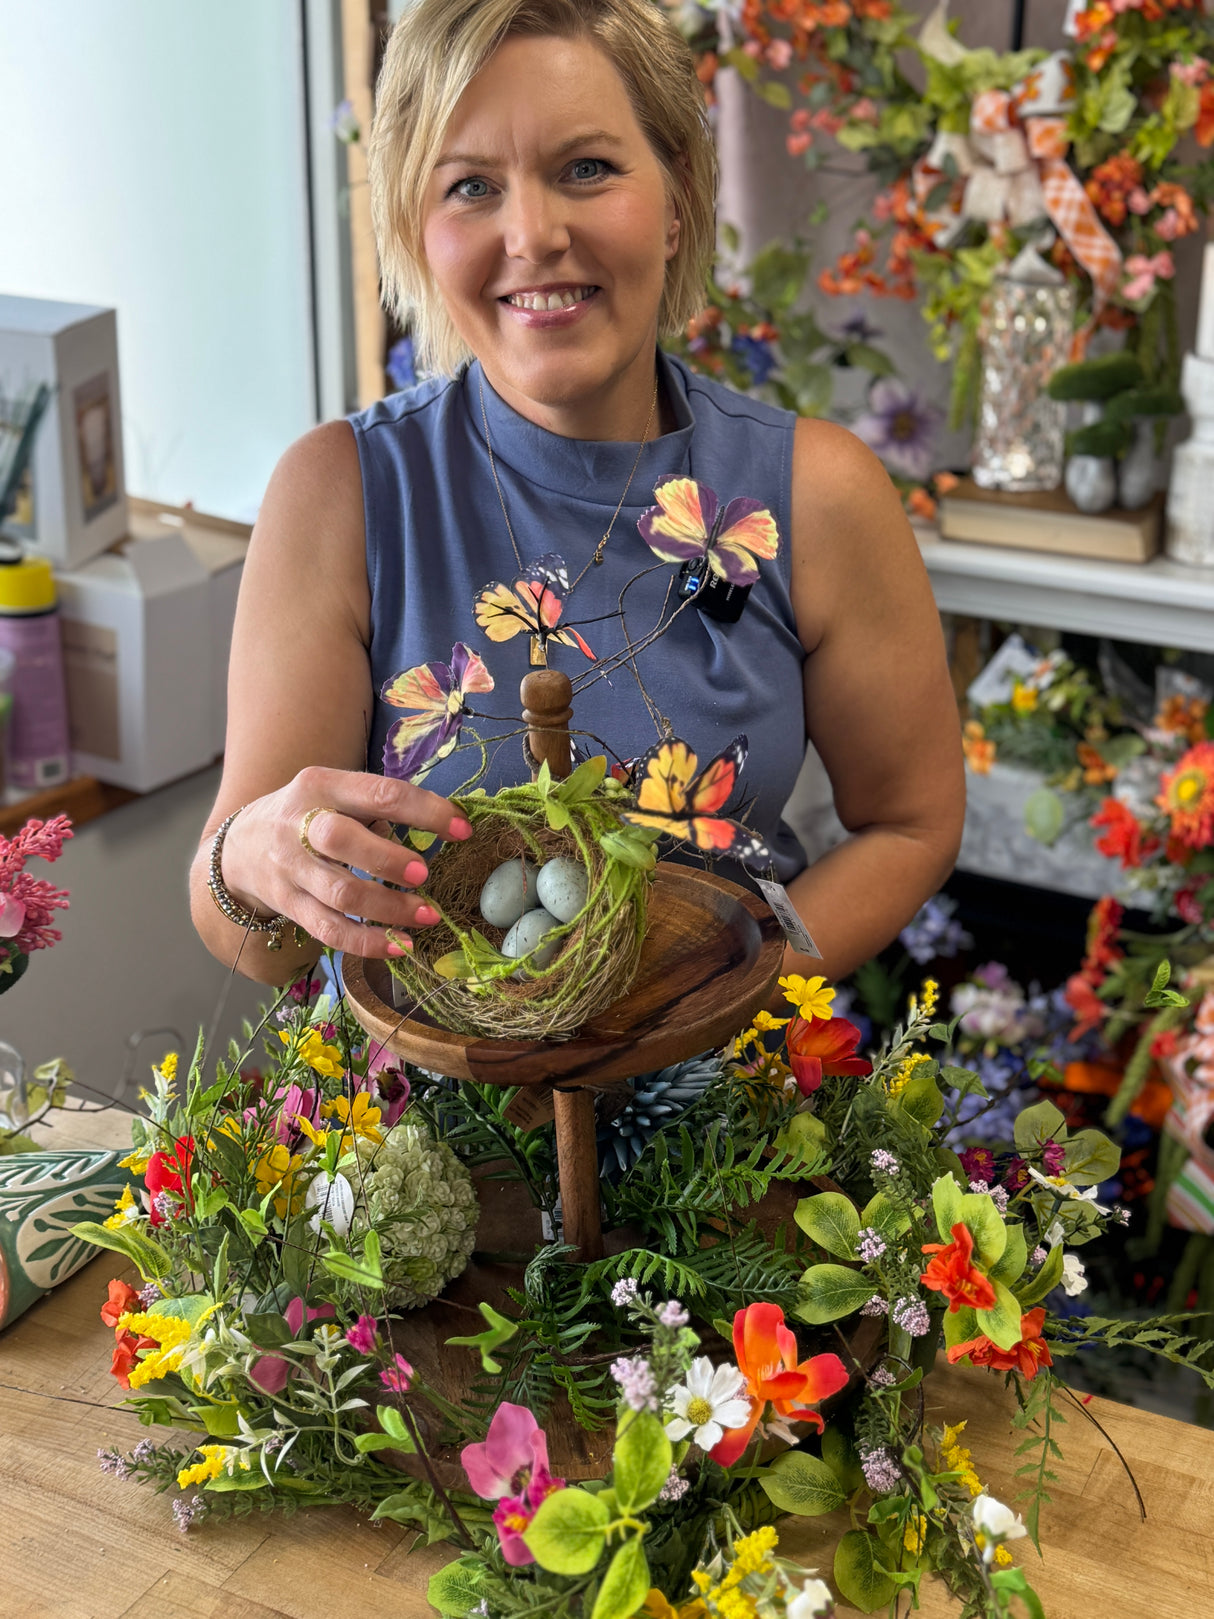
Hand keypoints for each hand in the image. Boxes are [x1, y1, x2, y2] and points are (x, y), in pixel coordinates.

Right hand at [217, 767, 470, 957]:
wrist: (239, 848)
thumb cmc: (309, 816)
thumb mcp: (334, 794)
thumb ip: (378, 807)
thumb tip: (448, 826)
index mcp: (321, 785)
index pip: (379, 793)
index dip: (426, 811)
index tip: (464, 830)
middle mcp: (299, 824)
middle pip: (341, 841)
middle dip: (388, 859)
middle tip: (424, 875)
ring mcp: (290, 868)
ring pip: (339, 893)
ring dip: (388, 908)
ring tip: (427, 915)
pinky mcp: (289, 905)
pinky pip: (329, 930)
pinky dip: (368, 942)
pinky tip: (401, 946)